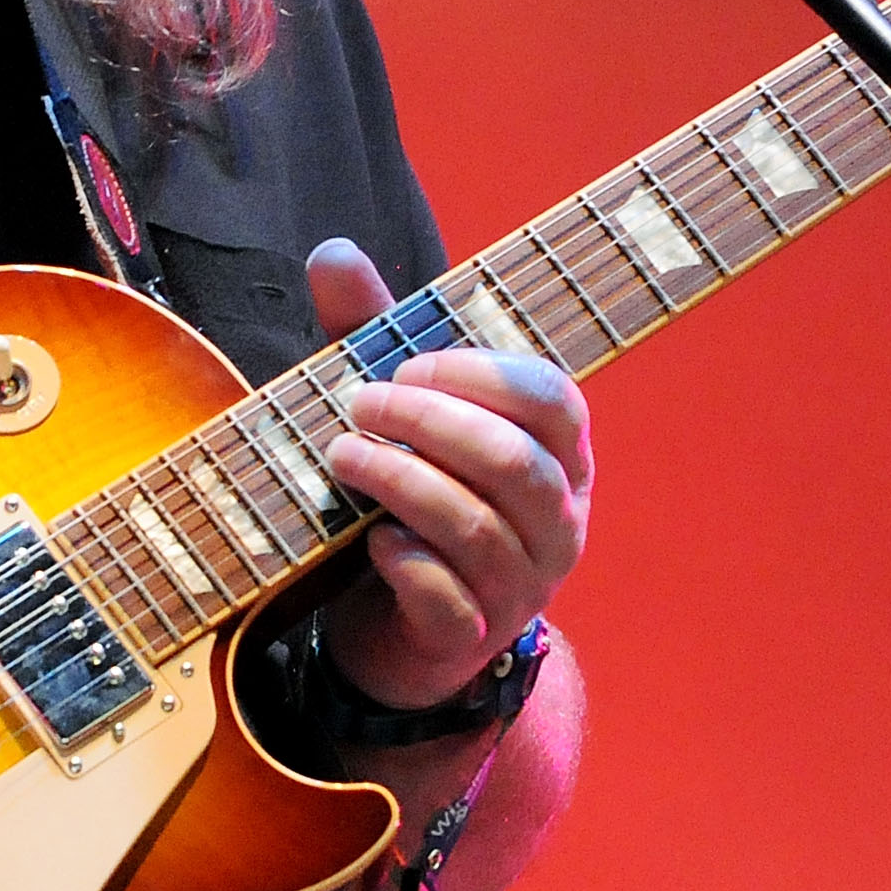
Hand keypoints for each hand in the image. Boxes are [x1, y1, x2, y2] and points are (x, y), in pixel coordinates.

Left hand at [304, 237, 591, 712]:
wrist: (393, 621)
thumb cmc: (407, 491)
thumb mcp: (393, 405)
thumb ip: (372, 330)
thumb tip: (333, 251)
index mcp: (557, 455)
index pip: (552, 400)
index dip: (477, 374)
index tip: (405, 365)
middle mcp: (557, 520)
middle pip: (513, 460)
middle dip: (427, 423)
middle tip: (359, 405)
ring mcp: (520, 585)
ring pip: (476, 526)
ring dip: (400, 481)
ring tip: (342, 456)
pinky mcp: (471, 639)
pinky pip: (449, 598)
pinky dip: (404, 561)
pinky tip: (370, 540)